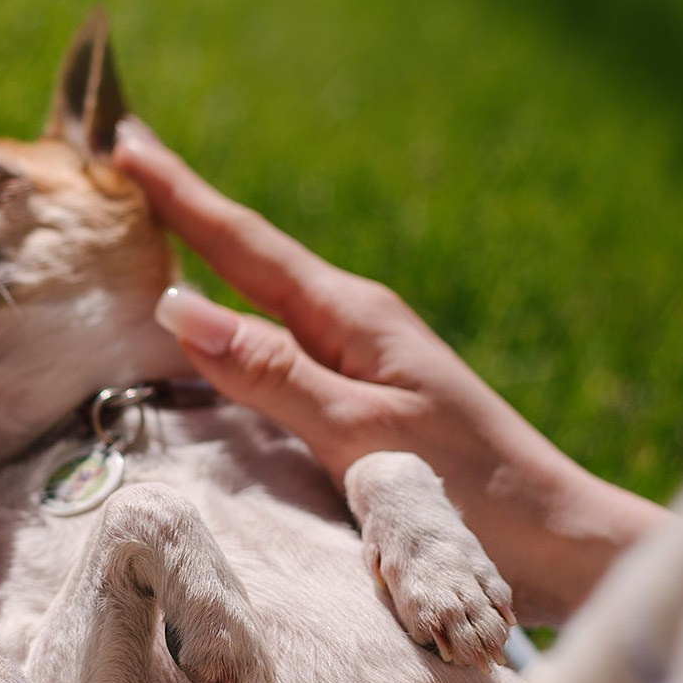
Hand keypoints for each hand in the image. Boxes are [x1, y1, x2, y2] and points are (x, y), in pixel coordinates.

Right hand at [112, 119, 668, 626]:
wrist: (559, 541)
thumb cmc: (470, 496)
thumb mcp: (362, 433)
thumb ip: (273, 374)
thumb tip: (178, 307)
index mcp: (354, 317)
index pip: (245, 245)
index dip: (180, 195)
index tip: (123, 141)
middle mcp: (355, 325)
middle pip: (250, 257)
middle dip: (185, 210)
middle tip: (123, 153)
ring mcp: (362, 361)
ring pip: (264, 300)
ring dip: (206, 261)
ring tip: (152, 223)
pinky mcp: (366, 401)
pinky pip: (279, 345)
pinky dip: (233, 321)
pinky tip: (216, 326)